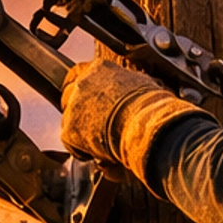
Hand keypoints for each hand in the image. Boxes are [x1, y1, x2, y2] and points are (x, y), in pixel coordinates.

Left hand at [60, 59, 201, 181]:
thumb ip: (129, 87)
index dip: (88, 93)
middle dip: (81, 112)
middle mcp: (82, 82)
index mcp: (101, 68)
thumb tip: (133, 95)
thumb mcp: (143, 86)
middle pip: (71, 97)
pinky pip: (71, 143)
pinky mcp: (69, 129)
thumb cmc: (153, 108)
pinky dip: (84, 151)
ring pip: (71, 121)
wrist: (147, 126)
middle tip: (96, 126)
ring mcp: (73, 105)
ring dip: (84, 132)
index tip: (95, 104)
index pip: (82, 75)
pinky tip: (102, 154)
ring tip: (105, 143)